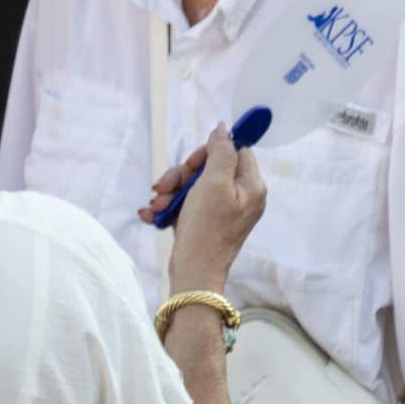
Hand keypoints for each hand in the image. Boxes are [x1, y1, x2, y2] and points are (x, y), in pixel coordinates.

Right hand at [147, 124, 268, 294]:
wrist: (193, 275)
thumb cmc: (206, 231)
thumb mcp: (213, 185)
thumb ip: (220, 153)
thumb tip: (224, 128)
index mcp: (251, 186)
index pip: (236, 151)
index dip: (210, 152)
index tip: (191, 164)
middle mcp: (240, 197)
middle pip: (209, 169)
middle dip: (181, 176)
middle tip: (162, 187)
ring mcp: (222, 211)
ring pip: (193, 187)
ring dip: (169, 193)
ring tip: (155, 206)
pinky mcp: (205, 224)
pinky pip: (186, 205)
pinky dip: (168, 208)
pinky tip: (153, 216)